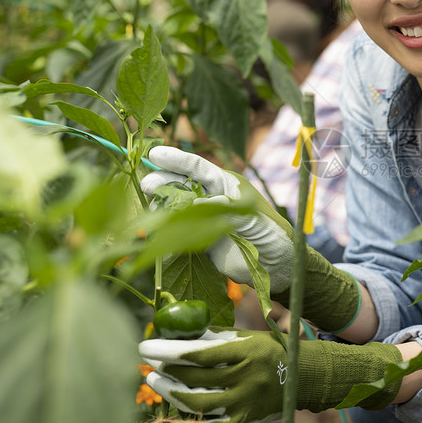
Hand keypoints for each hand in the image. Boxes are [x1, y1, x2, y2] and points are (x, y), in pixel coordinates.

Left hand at [139, 328, 402, 422]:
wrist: (302, 378)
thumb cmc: (268, 351)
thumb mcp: (245, 337)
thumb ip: (213, 337)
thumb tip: (175, 333)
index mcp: (247, 350)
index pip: (199, 352)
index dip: (168, 351)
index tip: (145, 346)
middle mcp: (247, 378)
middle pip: (196, 377)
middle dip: (166, 370)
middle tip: (149, 364)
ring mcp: (245, 404)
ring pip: (198, 403)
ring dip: (170, 393)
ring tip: (154, 382)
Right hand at [140, 146, 295, 292]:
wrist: (276, 267)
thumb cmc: (273, 236)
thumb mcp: (254, 220)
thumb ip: (228, 209)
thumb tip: (196, 201)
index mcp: (229, 185)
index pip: (199, 168)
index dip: (177, 161)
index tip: (156, 155)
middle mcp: (214, 197)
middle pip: (182, 183)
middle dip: (163, 181)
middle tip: (145, 185)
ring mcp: (205, 217)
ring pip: (176, 205)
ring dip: (160, 204)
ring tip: (149, 209)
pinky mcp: (201, 237)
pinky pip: (178, 229)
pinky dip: (164, 229)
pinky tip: (152, 231)